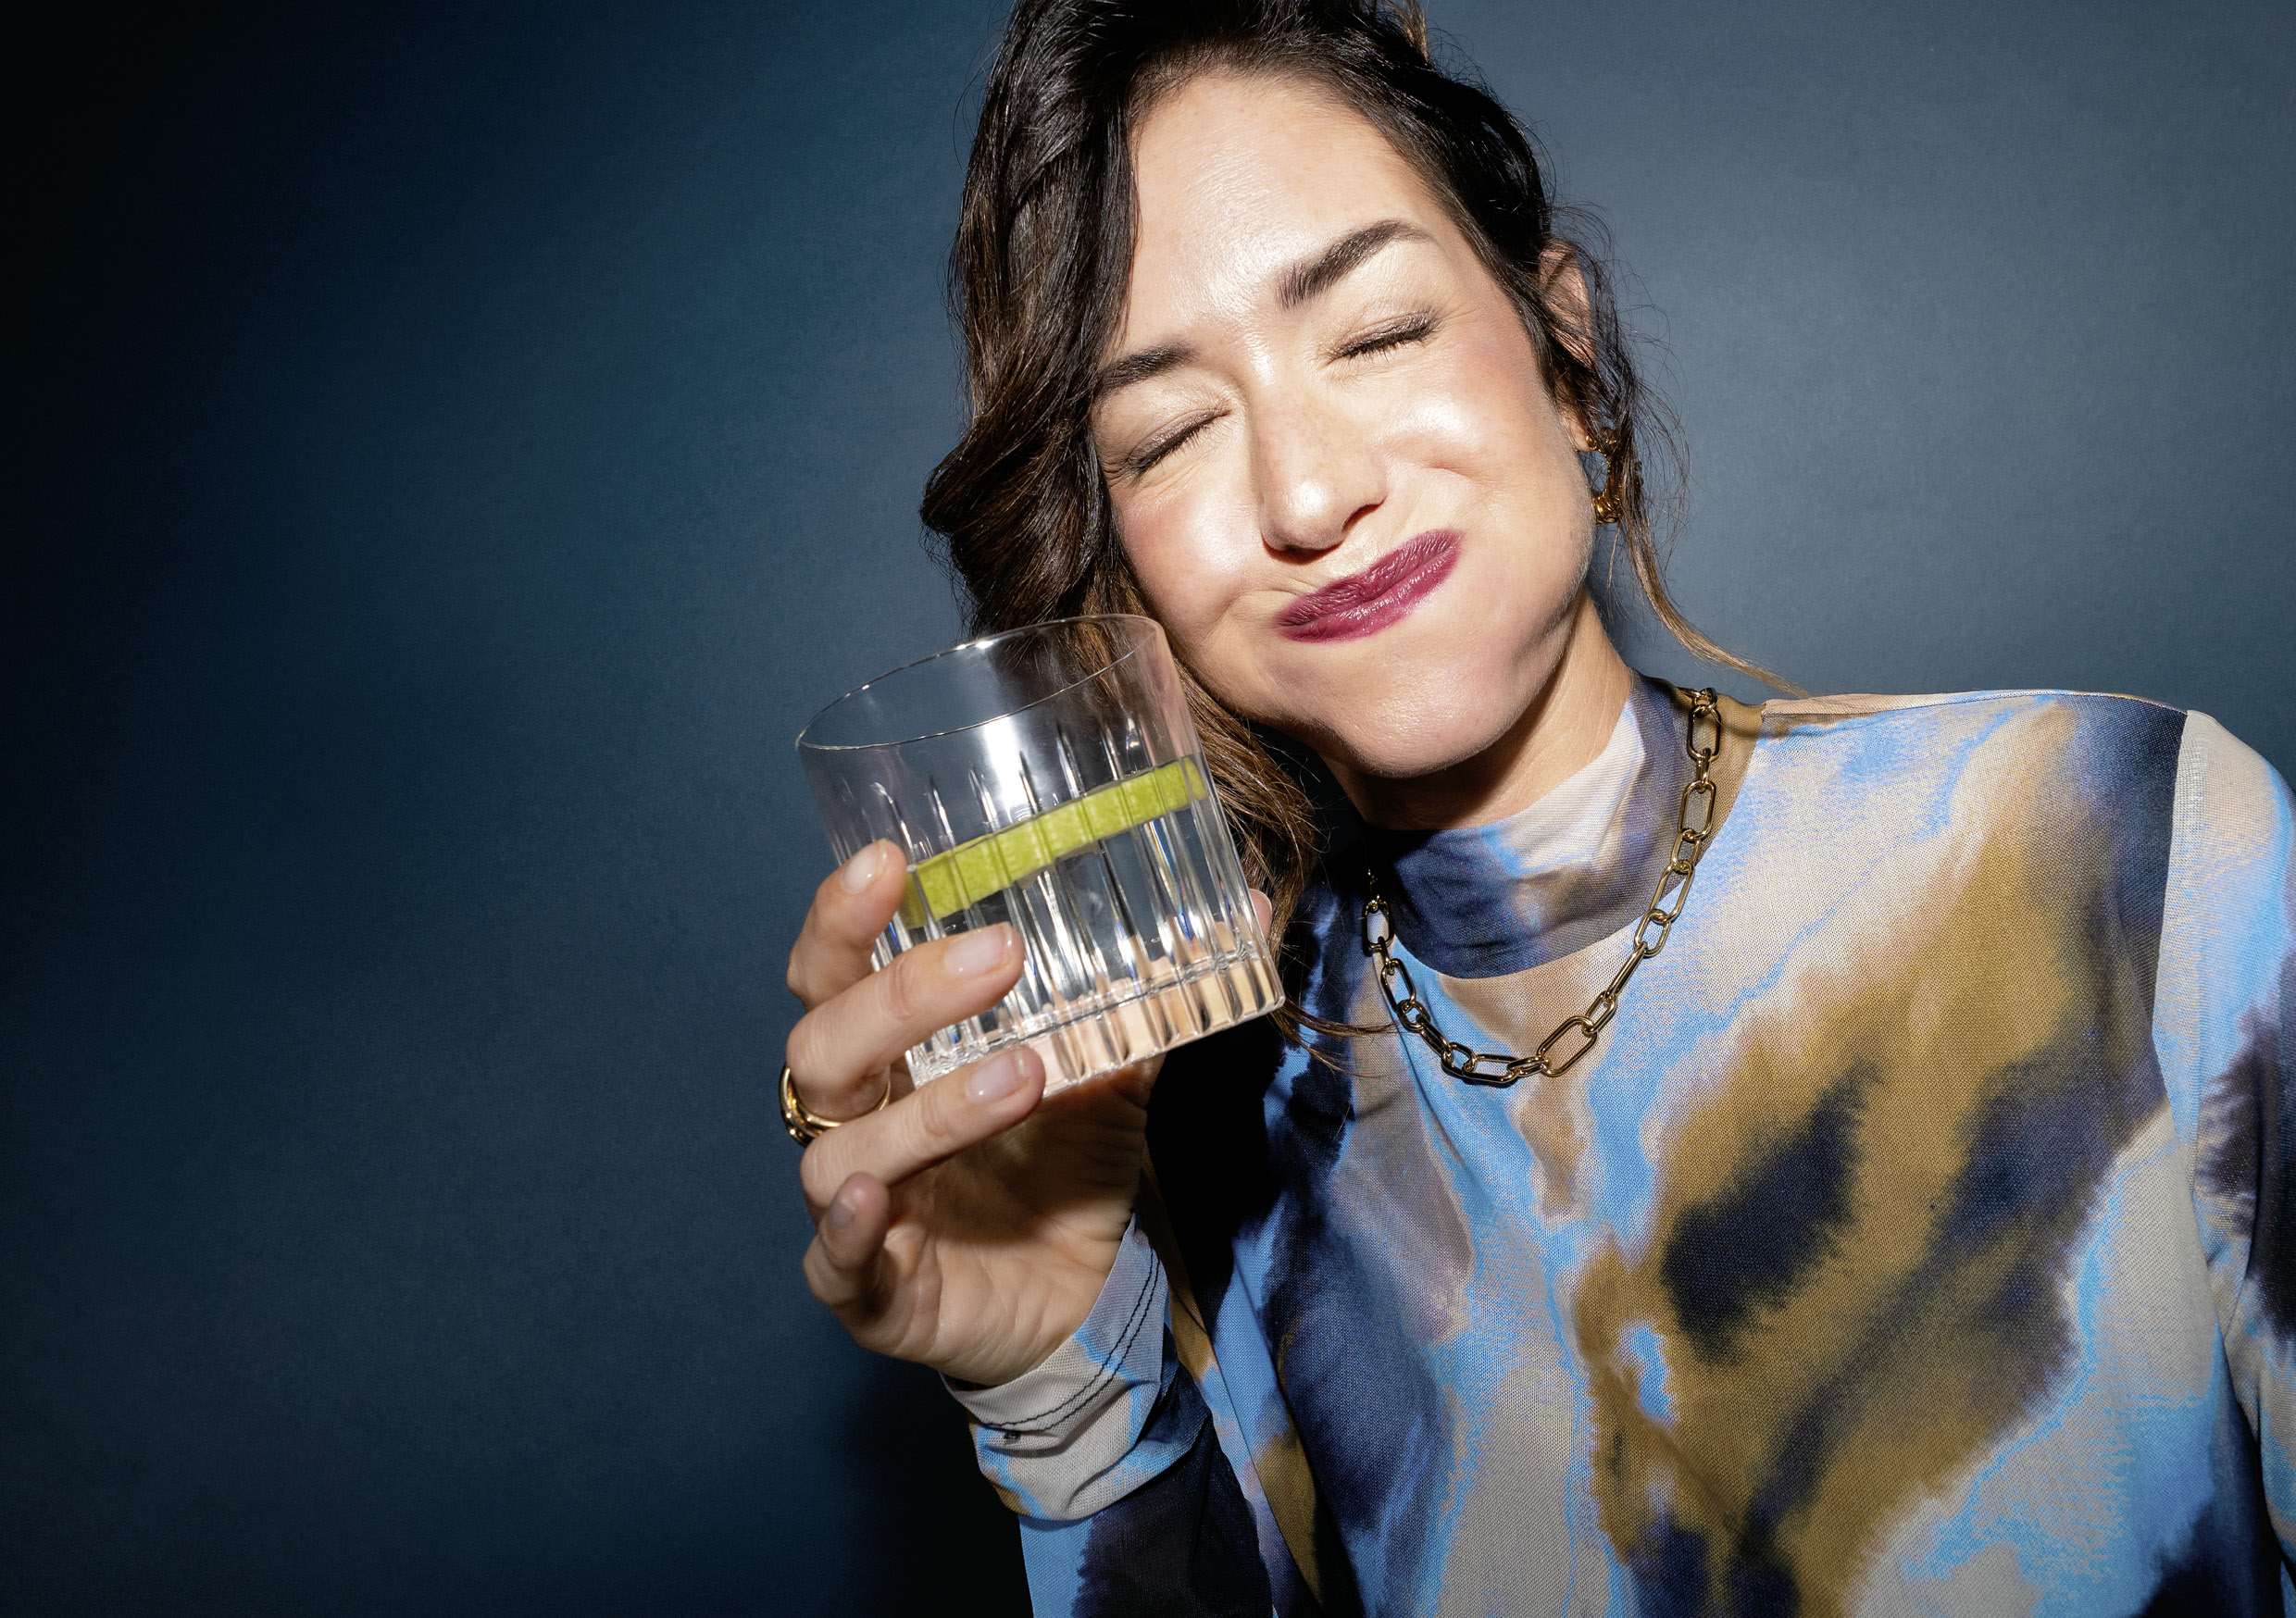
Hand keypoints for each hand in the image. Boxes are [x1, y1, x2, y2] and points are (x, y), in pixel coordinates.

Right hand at [784, 841, 1158, 1387]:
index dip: (845, 917)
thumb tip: (1247, 904)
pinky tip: (879, 1199)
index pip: (834, 970)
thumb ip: (1150, 998)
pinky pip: (833, 1261)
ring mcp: (855, 1206)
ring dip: (931, 1108)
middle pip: (827, 1043)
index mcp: (892, 1056)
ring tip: (1024, 1073)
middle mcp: (858, 1121)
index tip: (890, 860)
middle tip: (1000, 955)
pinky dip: (847, 1230)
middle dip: (903, 994)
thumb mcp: (1110, 1077)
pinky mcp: (868, 1292)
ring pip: (844, 1147)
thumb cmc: (1061, 1178)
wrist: (1078, 1310)